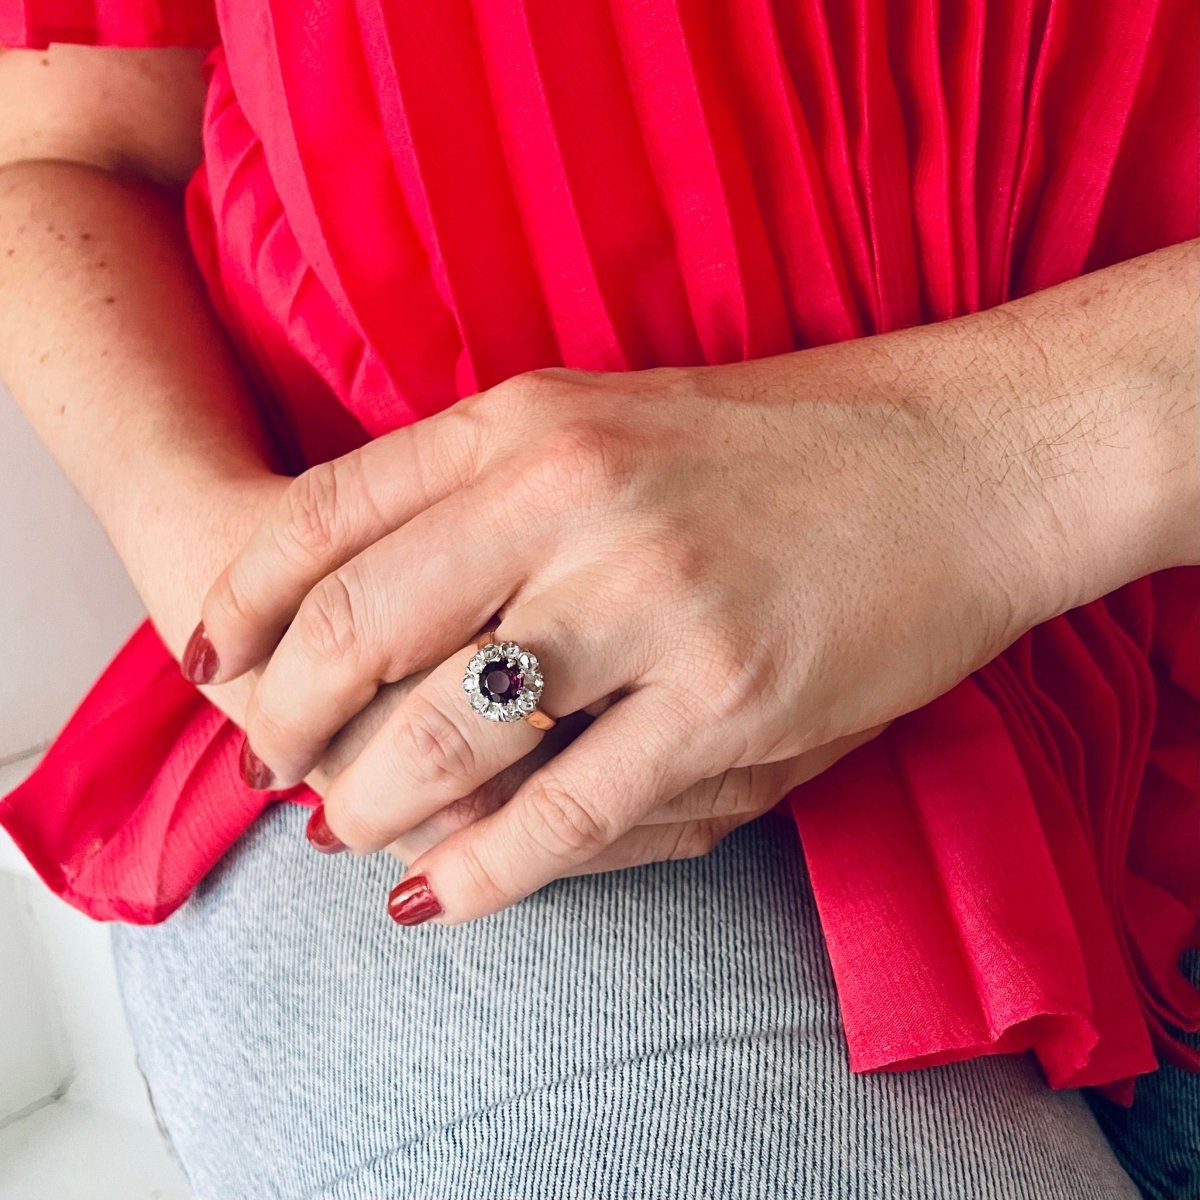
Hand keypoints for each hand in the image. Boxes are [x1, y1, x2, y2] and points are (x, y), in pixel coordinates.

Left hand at [194, 319, 1091, 923]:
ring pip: (442, 739)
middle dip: (282, 721)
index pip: (321, 517)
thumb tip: (360, 607)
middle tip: (269, 767)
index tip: (216, 663)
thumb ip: (483, 493)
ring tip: (346, 833)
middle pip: (355, 634)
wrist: (952, 458)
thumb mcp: (608, 420)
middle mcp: (574, 499)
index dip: (244, 605)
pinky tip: (437, 898)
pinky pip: (563, 816)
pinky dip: (481, 875)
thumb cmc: (775, 445)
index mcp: (532, 420)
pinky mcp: (730, 703)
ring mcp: (652, 602)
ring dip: (367, 805)